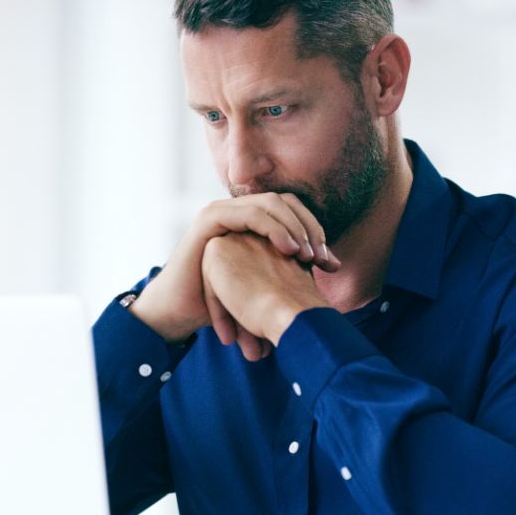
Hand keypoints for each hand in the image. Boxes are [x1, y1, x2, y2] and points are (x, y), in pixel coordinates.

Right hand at [129, 193, 339, 341]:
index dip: (315, 232)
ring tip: (308, 256)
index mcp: (251, 221)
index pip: (293, 211)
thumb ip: (294, 267)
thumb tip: (334, 265)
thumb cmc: (223, 302)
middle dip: (310, 229)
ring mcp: (223, 211)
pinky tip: (290, 250)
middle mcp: (238, 210)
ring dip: (295, 227)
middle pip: (286, 203)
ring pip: (271, 203)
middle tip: (324, 260)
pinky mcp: (211, 219)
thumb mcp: (265, 282)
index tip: (330, 265)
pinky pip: (250, 214)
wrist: (181, 312)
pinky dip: (274, 228)